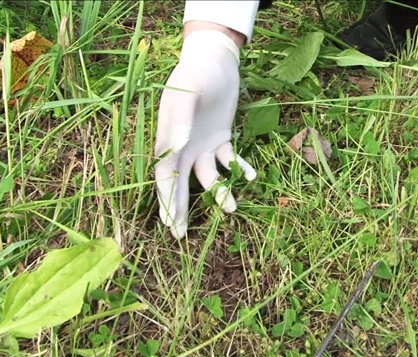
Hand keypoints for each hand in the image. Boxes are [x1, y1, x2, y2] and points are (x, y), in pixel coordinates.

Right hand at [154, 29, 256, 238]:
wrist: (216, 58)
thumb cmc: (197, 73)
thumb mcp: (187, 93)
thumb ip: (180, 119)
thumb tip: (177, 148)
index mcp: (169, 139)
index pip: (165, 176)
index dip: (167, 200)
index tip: (170, 224)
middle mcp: (184, 146)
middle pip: (180, 183)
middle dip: (180, 209)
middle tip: (182, 236)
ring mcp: (202, 144)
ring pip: (207, 176)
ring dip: (218, 192)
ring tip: (232, 208)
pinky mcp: (221, 138)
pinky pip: (229, 160)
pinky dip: (238, 169)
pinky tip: (251, 176)